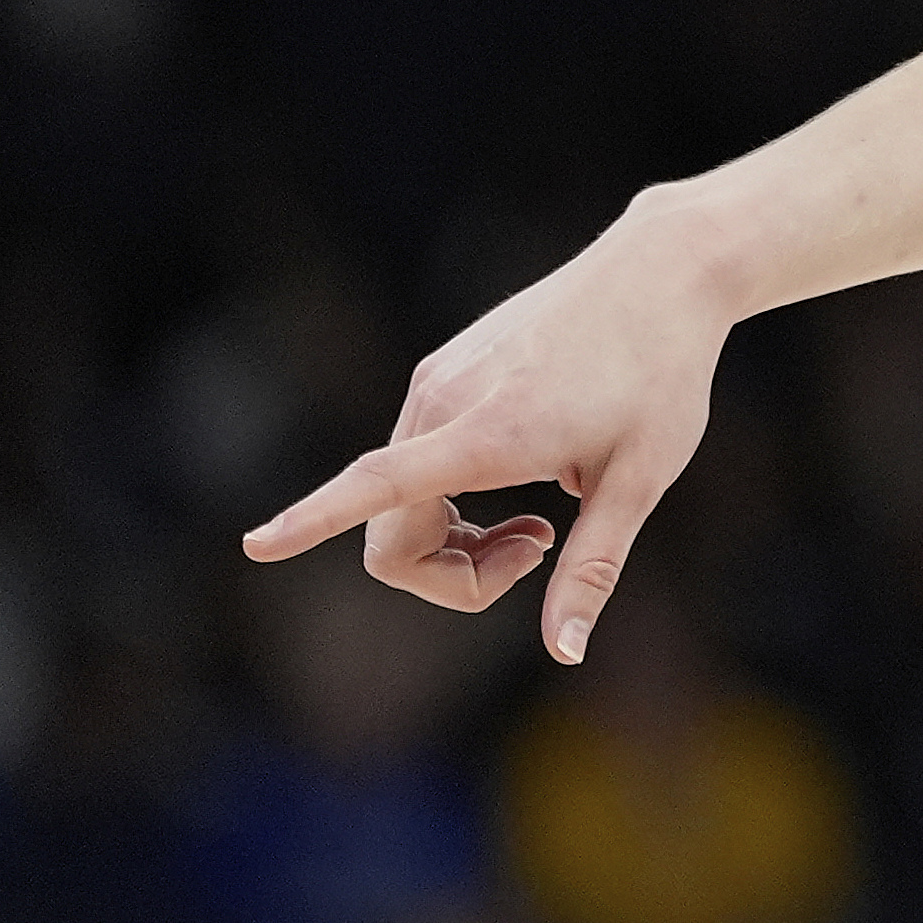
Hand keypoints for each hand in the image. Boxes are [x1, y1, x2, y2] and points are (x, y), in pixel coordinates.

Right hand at [242, 200, 734, 662]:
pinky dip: (455, 492)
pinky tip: (536, 466)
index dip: (312, 519)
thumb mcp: (641, 480)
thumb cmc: (665, 374)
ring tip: (544, 517)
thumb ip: (592, 569)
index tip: (257, 545)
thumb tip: (565, 654)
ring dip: (457, 536)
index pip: (376, 484)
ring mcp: (436, 381)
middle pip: (390, 532)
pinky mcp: (442, 369)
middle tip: (544, 546)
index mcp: (488, 432)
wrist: (664, 268)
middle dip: (453, 573)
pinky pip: (416, 458)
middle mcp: (442, 401)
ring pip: (401, 499)